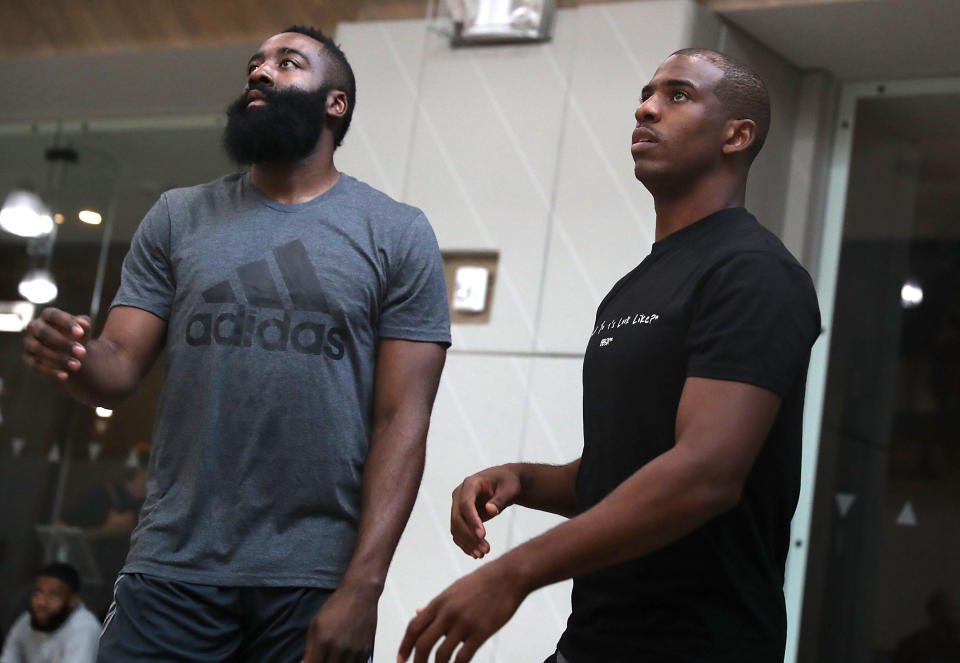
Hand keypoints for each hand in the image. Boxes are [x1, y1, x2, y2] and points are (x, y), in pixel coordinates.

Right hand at [23, 308, 90, 380]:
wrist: (70, 352)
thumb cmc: (77, 336)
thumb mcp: (83, 331)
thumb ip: (85, 325)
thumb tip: (84, 323)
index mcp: (48, 315)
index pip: (54, 316)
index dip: (67, 324)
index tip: (81, 333)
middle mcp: (34, 327)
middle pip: (45, 333)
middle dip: (64, 343)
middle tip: (82, 352)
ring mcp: (29, 342)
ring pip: (39, 350)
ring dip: (58, 358)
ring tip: (77, 366)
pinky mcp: (27, 358)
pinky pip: (35, 365)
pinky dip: (50, 371)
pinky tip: (65, 376)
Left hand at [302, 583, 377, 662]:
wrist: (360, 594)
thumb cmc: (337, 607)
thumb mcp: (315, 625)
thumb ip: (309, 648)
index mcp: (323, 641)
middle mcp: (339, 648)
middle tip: (323, 658)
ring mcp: (354, 651)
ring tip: (334, 657)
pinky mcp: (366, 650)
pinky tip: (345, 658)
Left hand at [397, 561, 524, 662]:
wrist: (508, 577)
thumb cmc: (480, 583)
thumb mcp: (454, 590)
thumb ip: (436, 604)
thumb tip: (416, 611)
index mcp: (439, 602)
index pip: (414, 627)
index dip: (404, 646)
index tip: (400, 660)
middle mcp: (448, 612)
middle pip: (423, 644)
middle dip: (417, 662)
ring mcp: (464, 623)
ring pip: (441, 654)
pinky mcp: (481, 632)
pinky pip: (463, 657)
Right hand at [450, 465, 521, 558]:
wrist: (505, 483)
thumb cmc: (509, 483)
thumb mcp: (510, 488)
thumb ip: (501, 499)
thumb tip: (491, 510)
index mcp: (470, 484)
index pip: (466, 504)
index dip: (472, 520)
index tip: (483, 536)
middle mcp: (460, 494)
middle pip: (457, 518)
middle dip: (470, 536)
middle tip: (486, 550)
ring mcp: (458, 505)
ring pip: (456, 528)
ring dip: (467, 543)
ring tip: (482, 554)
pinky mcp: (461, 516)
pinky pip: (458, 532)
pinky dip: (465, 544)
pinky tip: (476, 554)